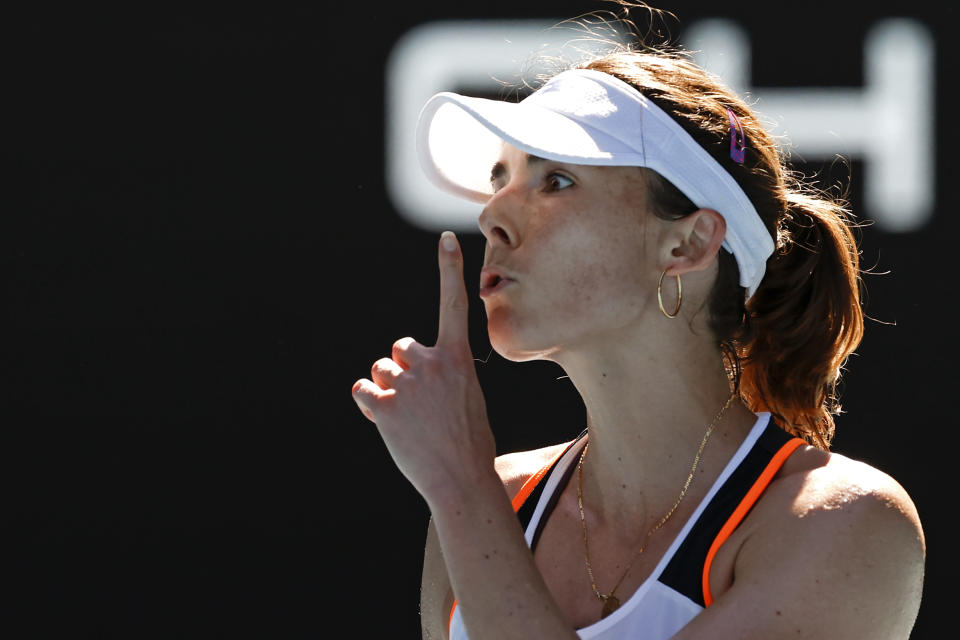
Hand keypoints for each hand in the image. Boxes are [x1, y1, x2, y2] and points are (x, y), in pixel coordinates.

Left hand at [351, 231, 495, 504]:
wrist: (462, 480)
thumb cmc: (469, 442)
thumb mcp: (468, 397)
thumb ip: (445, 374)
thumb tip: (416, 376)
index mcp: (457, 357)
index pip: (454, 304)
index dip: (450, 268)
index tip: (447, 238)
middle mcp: (430, 362)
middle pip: (399, 348)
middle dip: (401, 370)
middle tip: (418, 403)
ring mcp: (405, 383)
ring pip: (380, 370)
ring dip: (386, 390)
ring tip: (408, 419)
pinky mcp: (383, 406)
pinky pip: (363, 390)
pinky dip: (369, 404)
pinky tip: (386, 423)